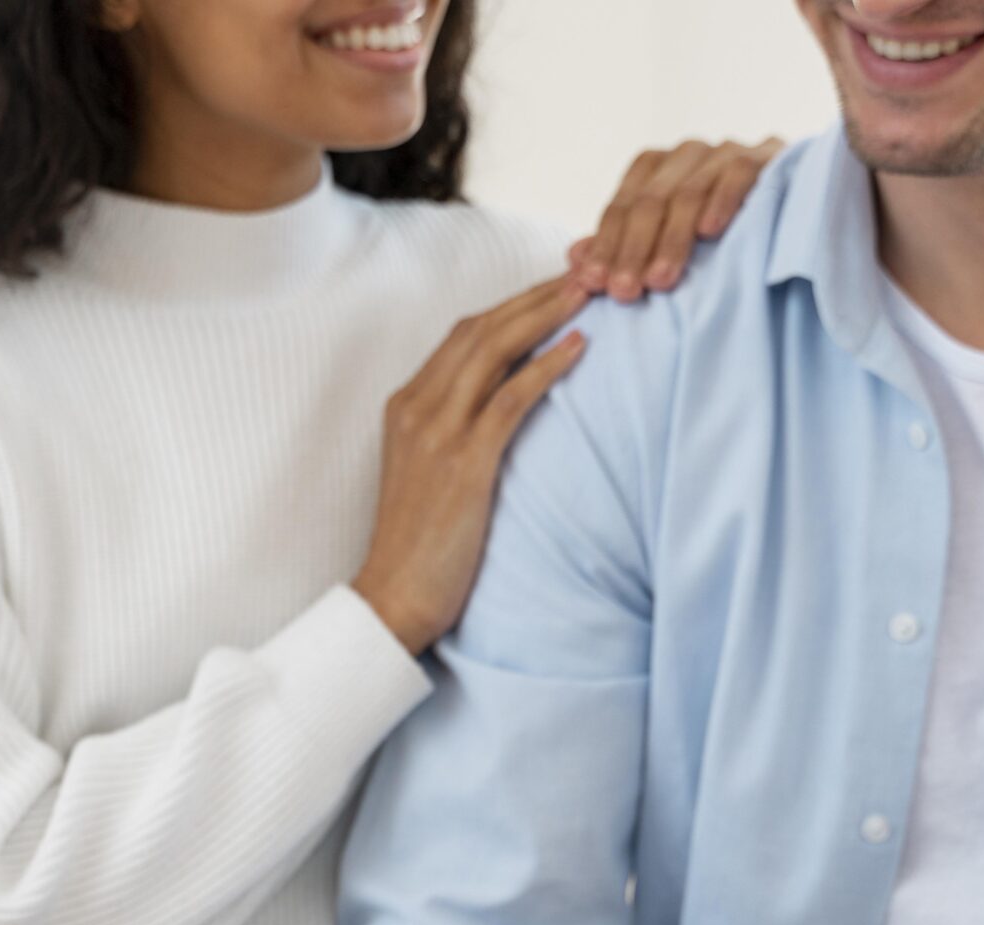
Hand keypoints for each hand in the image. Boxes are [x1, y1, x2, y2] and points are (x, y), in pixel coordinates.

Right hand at [351, 278, 590, 651]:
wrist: (394, 596)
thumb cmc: (419, 545)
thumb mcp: (429, 473)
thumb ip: (454, 431)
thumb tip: (505, 406)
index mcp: (405, 406)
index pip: (462, 335)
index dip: (512, 304)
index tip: (554, 286)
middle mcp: (416, 407)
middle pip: (480, 329)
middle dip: (534, 294)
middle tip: (583, 269)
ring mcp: (436, 433)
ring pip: (493, 351)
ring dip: (545, 314)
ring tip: (589, 291)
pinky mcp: (463, 462)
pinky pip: (509, 398)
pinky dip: (546, 367)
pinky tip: (579, 347)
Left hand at [570, 137, 783, 301]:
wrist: (797, 207)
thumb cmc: (721, 235)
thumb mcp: (667, 242)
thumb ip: (623, 245)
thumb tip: (573, 259)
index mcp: (657, 169)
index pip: (621, 206)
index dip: (605, 247)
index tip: (592, 287)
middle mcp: (687, 155)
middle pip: (650, 201)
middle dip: (632, 250)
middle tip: (623, 293)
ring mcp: (727, 151)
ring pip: (688, 192)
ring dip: (671, 240)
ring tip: (659, 280)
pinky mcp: (767, 154)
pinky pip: (738, 173)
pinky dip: (722, 200)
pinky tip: (710, 232)